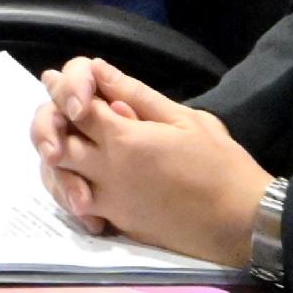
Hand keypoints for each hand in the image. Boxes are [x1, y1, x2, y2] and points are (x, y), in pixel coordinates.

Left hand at [29, 58, 272, 265]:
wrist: (243, 223)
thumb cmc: (222, 165)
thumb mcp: (185, 119)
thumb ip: (137, 95)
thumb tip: (100, 70)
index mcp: (124, 138)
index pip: (75, 106)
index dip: (62, 89)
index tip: (53, 79)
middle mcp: (107, 169)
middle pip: (55, 141)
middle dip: (49, 123)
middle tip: (56, 113)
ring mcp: (109, 200)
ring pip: (58, 176)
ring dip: (55, 157)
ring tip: (60, 143)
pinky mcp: (117, 222)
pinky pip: (76, 204)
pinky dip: (69, 190)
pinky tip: (79, 181)